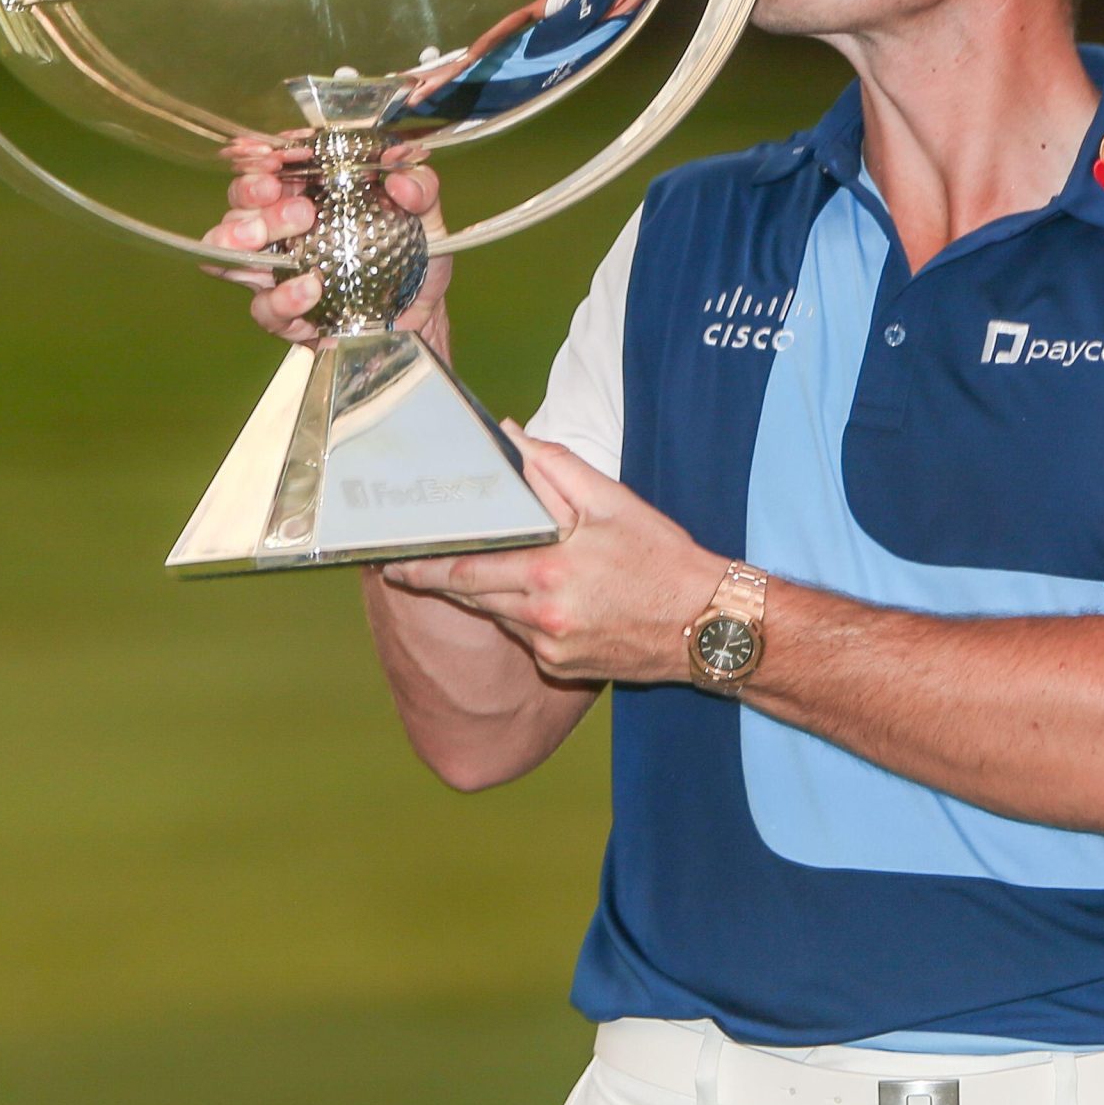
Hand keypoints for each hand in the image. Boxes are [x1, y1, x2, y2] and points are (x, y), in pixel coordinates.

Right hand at [202, 134, 452, 343]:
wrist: (422, 320)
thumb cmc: (414, 260)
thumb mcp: (427, 218)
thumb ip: (422, 189)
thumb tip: (400, 180)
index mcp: (311, 192)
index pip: (272, 165)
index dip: (264, 156)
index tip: (275, 157)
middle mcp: (284, 227)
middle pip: (241, 202)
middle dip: (250, 195)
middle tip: (296, 205)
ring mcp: (279, 270)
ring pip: (230, 250)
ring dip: (243, 238)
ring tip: (276, 238)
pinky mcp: (285, 315)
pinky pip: (264, 306)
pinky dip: (283, 297)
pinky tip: (311, 288)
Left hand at [380, 423, 724, 684]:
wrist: (709, 626)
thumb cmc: (663, 558)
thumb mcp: (613, 502)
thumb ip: (554, 467)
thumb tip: (510, 436)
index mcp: (548, 570)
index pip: (467, 567)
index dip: (425, 565)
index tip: (394, 561)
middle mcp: (542, 616)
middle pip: (471, 595)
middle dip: (436, 580)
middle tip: (403, 569)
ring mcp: (550, 647)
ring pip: (496, 616)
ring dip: (479, 595)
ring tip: (462, 573)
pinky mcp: (562, 668)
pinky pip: (525, 637)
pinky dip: (521, 616)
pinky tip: (540, 600)